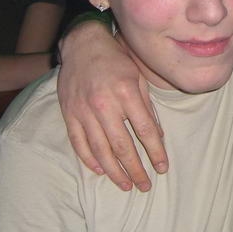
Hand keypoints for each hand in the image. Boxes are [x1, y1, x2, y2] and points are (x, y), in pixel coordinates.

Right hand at [56, 22, 165, 191]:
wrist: (82, 44)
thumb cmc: (116, 59)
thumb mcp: (138, 77)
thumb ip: (147, 106)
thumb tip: (157, 136)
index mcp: (126, 93)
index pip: (145, 131)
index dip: (155, 153)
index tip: (163, 168)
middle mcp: (104, 104)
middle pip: (123, 146)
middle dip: (136, 170)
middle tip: (145, 186)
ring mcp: (84, 110)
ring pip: (100, 150)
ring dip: (114, 171)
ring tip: (125, 185)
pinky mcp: (69, 113)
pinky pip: (79, 142)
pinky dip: (90, 159)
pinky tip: (101, 170)